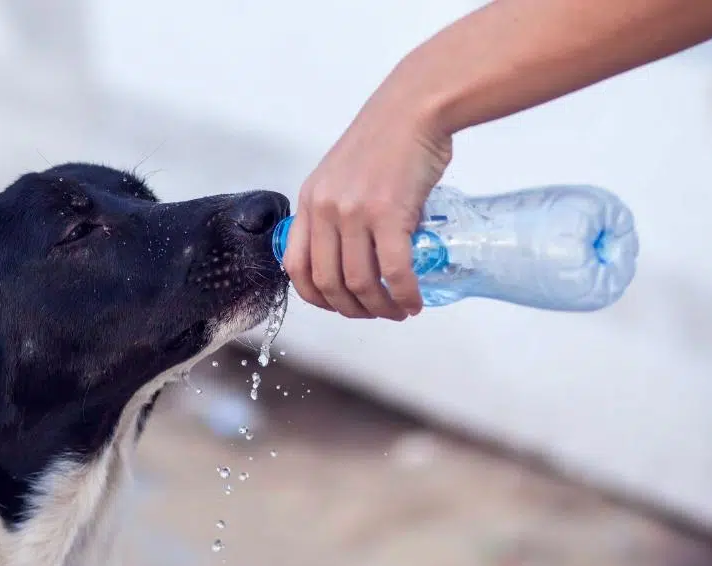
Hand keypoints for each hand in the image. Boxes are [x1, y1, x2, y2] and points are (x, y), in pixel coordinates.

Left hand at [284, 93, 452, 319]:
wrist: (415, 106)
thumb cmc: (386, 138)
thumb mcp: (342, 175)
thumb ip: (340, 213)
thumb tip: (359, 253)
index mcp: (309, 202)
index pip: (296, 267)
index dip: (316, 298)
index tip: (339, 305)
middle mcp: (325, 209)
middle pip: (328, 283)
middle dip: (352, 310)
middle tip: (376, 312)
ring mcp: (354, 212)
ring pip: (359, 283)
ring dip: (380, 308)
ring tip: (399, 310)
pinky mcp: (388, 213)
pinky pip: (393, 270)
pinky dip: (404, 294)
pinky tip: (413, 301)